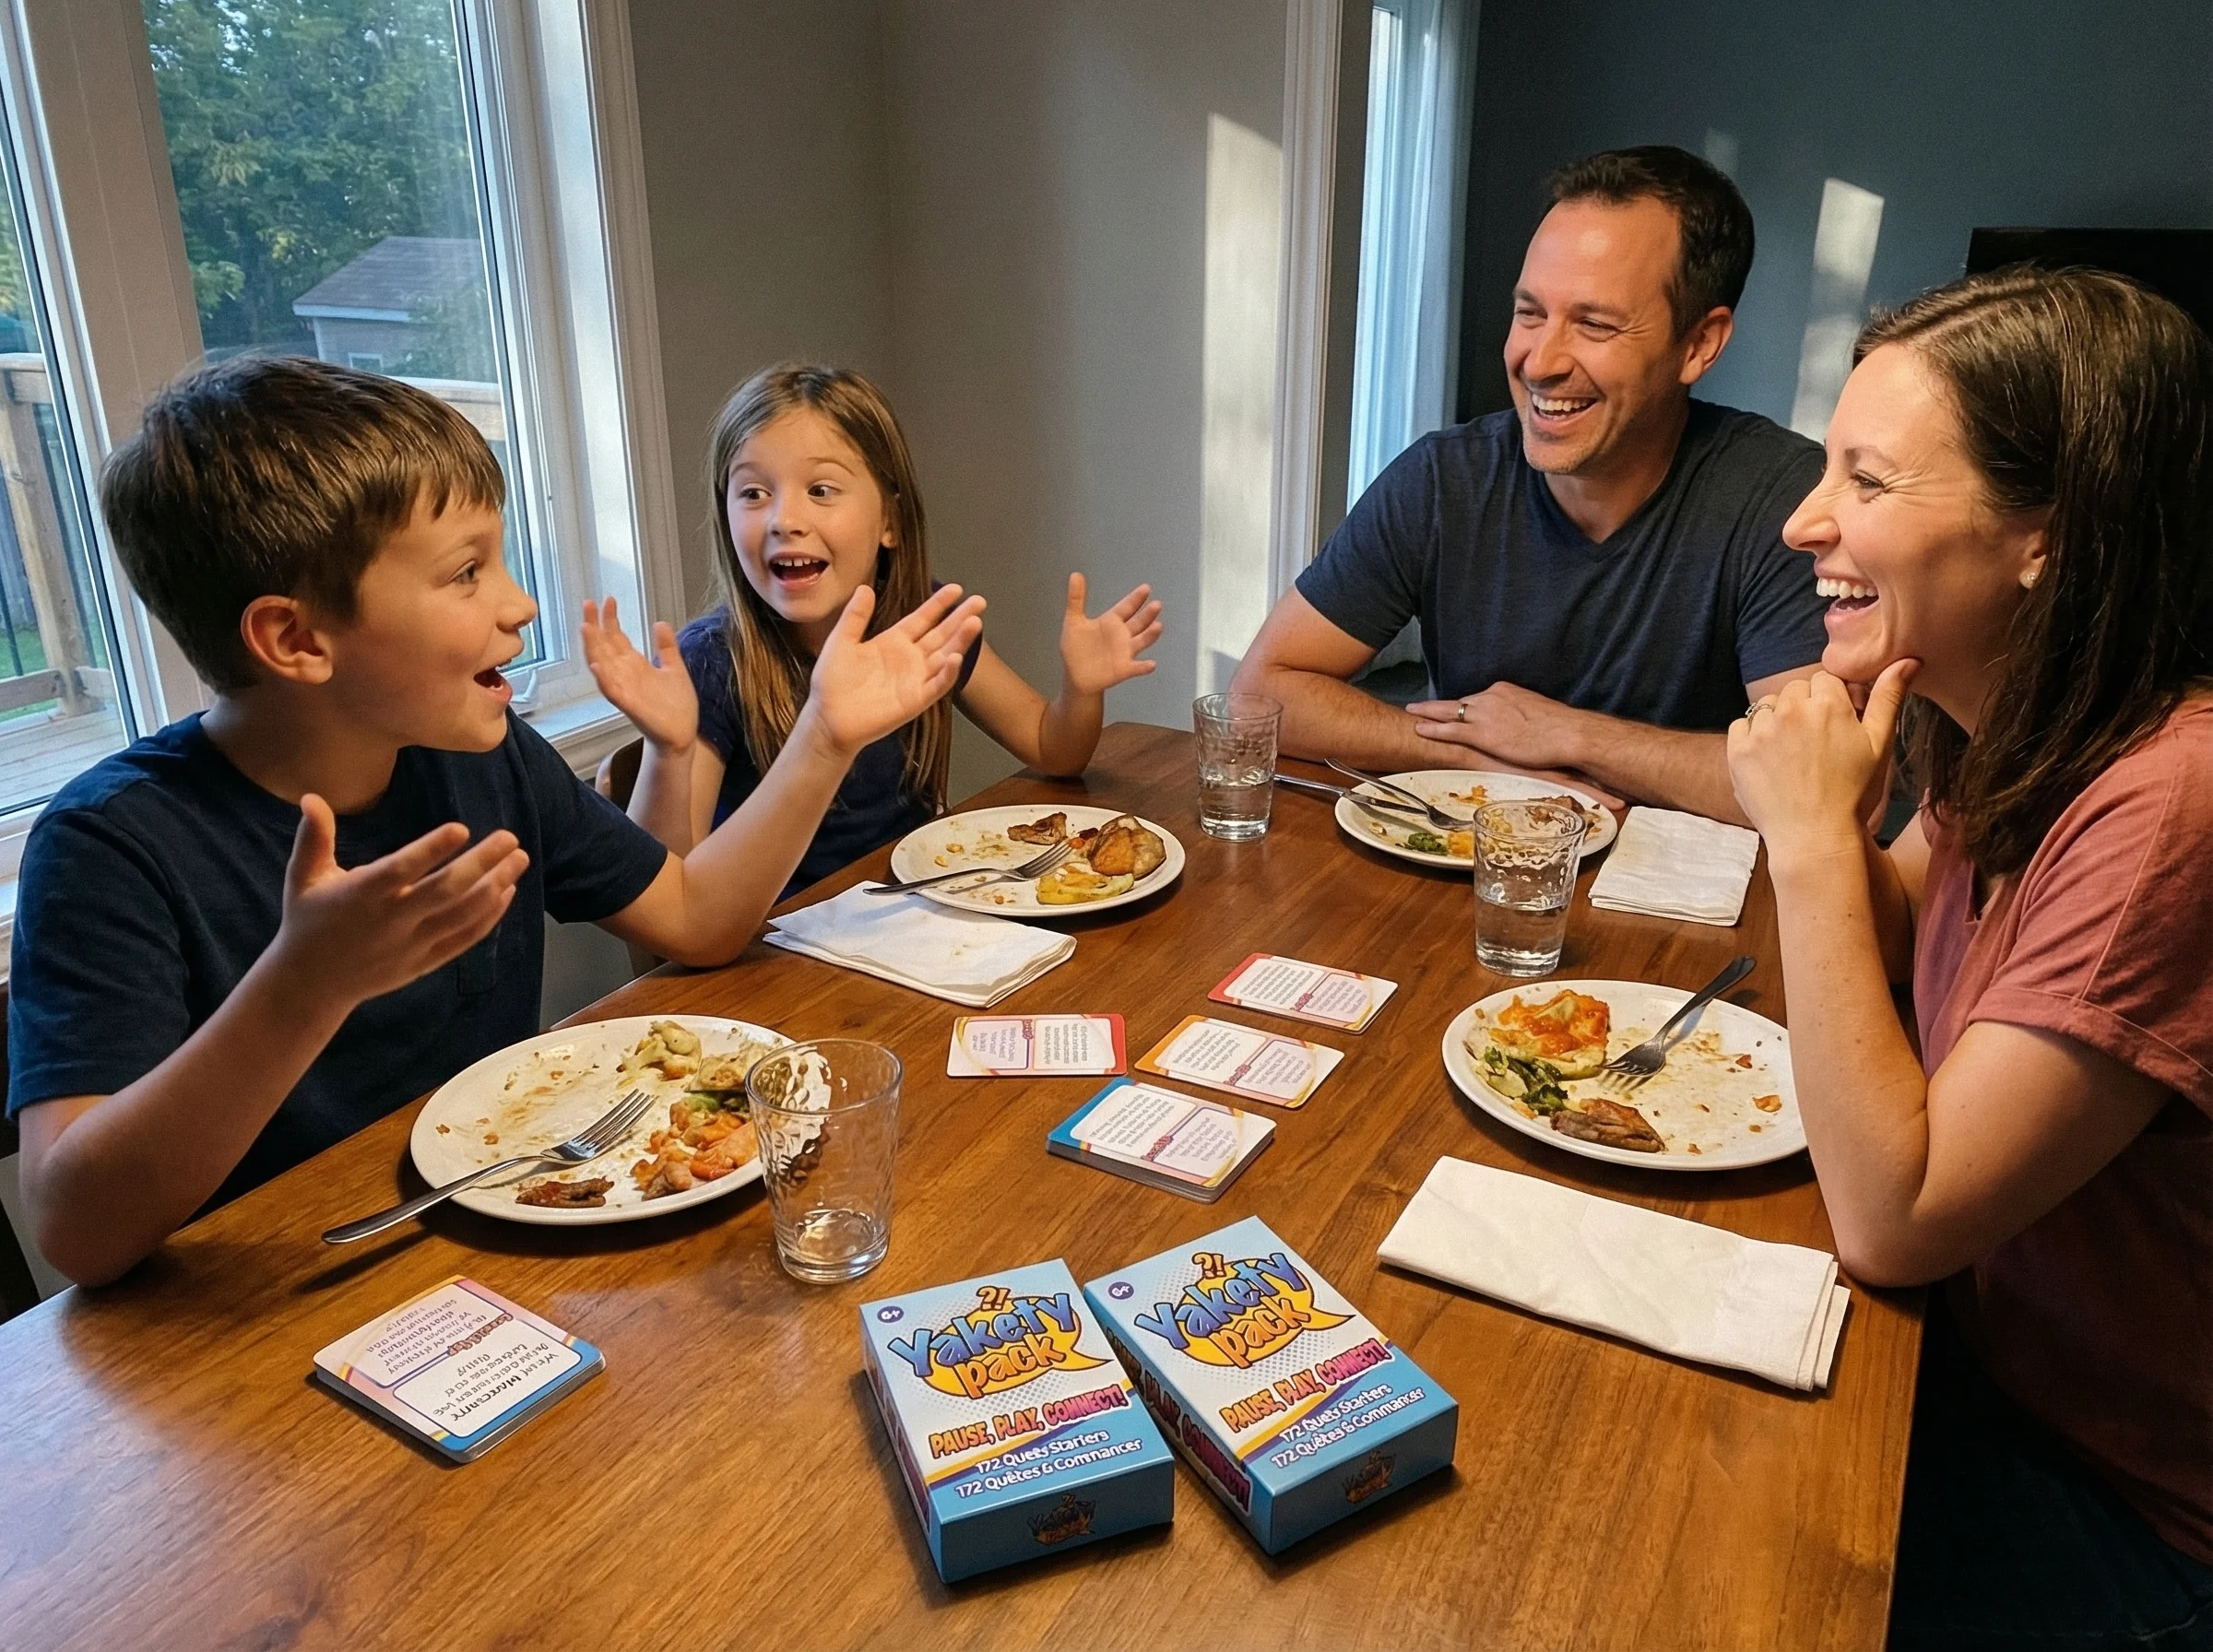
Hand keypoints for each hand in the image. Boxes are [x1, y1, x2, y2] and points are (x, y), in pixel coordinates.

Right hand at [269, 796, 530, 1009]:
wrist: (310, 984)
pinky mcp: (423, 963)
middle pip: (444, 892)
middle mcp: (390, 921)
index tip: (461, 828)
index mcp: (360, 895)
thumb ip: (313, 837)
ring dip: (495, 887)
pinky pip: (463, 939)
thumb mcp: (303, 877)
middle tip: (510, 838)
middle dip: (481, 864)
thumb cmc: (308, 920)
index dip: (430, 850)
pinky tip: (506, 892)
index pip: (400, 870)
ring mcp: (410, 945)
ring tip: (519, 860)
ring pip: (461, 916)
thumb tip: (310, 796)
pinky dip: (488, 917)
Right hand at [581, 596, 696, 752]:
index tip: (607, 600)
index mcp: (635, 665)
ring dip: (593, 648)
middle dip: (595, 626)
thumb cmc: (676, 706)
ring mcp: (626, 690)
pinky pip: (613, 692)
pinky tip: (597, 666)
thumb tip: (660, 622)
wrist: (681, 734)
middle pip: (604, 646)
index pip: (617, 638)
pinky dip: (604, 679)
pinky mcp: (631, 706)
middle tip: (588, 604)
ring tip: (586, 628)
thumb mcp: (675, 669)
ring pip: (603, 665)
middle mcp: (626, 675)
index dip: (611, 619)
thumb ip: (666, 647)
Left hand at [805, 583, 986, 756]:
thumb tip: (865, 588)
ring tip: (975, 622)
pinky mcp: (915, 700)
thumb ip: (855, 617)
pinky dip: (948, 673)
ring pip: (945, 656)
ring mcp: (915, 679)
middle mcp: (910, 658)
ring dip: (960, 641)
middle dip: (960, 618)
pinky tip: (955, 657)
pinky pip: (936, 685)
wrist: (827, 717)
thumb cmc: (832, 681)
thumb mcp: (841, 641)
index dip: (939, 604)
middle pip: (941, 635)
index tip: (956, 589)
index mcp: (893, 642)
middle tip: (980, 601)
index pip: (922, 619)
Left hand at [1058, 574, 1162, 695]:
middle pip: (1138, 622)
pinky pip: (1136, 668)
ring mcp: (1125, 652)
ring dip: (1150, 635)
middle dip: (1148, 614)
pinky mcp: (1124, 669)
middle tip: (1156, 604)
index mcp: (1111, 622)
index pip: (1126, 607)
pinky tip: (1151, 664)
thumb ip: (1076, 599)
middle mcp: (1122, 635)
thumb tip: (1075, 574)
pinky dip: (1144, 667)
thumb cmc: (1076, 648)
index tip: (1146, 588)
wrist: (1076, 676)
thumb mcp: (1073, 622)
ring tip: (1158, 627)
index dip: (1136, 598)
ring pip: (1142, 641)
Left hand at [1408, 681, 1586, 770]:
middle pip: (1458, 701)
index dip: (1462, 706)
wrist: (1567, 733)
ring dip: (1428, 713)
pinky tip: (1419, 729)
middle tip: (1418, 706)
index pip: (1477, 698)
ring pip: (1449, 712)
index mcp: (1503, 691)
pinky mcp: (1482, 734)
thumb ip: (1519, 715)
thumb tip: (1518, 724)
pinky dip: (1433, 729)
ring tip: (1412, 714)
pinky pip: (1450, 730)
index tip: (1452, 709)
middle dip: (1438, 707)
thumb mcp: (1534, 712)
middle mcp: (1490, 697)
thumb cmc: (1559, 727)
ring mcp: (1484, 714)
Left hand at [1727, 661, 1917, 861]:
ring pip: (1768, 705)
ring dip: (1778, 720)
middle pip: (1795, 689)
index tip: (1834, 724)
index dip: (1830, 700)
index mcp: (1829, 705)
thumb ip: (1888, 697)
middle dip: (1804, 707)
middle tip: (1814, 742)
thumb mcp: (1879, 745)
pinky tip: (1769, 760)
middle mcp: (1792, 710)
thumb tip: (1907, 659)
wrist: (1814, 837)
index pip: (1825, 679)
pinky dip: (1752, 737)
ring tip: (1792, 754)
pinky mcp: (1737, 751)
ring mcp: (1761, 731)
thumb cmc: (1854, 793)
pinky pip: (1741, 726)